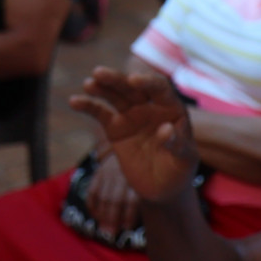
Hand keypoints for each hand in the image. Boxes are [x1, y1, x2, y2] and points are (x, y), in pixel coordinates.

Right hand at [71, 68, 199, 203]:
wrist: (161, 188)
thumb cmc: (179, 171)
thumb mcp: (185, 161)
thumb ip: (178, 144)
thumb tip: (166, 129)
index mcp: (171, 108)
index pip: (160, 88)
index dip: (147, 81)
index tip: (133, 80)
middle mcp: (150, 106)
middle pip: (132, 87)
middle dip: (116, 79)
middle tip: (99, 73)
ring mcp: (131, 115)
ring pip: (114, 95)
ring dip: (101, 87)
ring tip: (88, 84)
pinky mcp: (115, 127)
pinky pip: (100, 113)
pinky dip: (87, 106)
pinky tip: (74, 102)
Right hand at [83, 150, 143, 236]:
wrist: (128, 148)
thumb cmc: (142, 174)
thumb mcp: (147, 183)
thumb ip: (145, 199)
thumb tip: (140, 222)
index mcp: (138, 180)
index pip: (132, 200)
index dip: (129, 216)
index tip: (127, 228)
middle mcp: (123, 176)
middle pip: (115, 199)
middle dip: (112, 218)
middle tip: (110, 233)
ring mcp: (109, 173)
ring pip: (103, 196)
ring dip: (102, 215)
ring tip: (103, 228)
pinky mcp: (98, 173)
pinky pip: (92, 191)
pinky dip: (92, 205)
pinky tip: (95, 216)